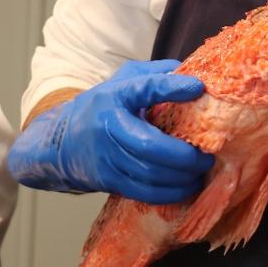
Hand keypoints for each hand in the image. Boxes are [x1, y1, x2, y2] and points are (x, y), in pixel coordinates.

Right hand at [7, 60, 214, 203]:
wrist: (59, 143)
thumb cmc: (101, 107)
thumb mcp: (123, 81)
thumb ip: (155, 74)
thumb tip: (191, 73)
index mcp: (114, 97)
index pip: (143, 88)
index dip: (171, 87)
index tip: (197, 87)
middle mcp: (109, 127)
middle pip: (150, 146)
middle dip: (185, 154)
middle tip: (208, 154)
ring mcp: (107, 158)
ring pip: (150, 174)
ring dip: (182, 177)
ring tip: (202, 170)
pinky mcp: (109, 181)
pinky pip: (144, 192)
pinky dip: (170, 193)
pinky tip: (187, 186)